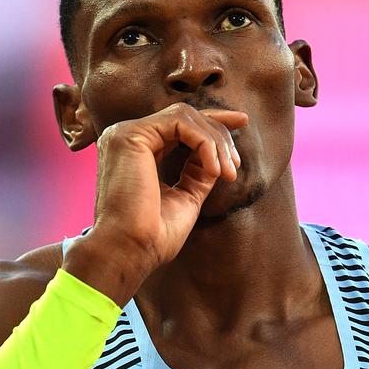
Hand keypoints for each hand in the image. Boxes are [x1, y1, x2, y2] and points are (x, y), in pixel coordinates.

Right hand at [63, 102, 247, 304]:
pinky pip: (180, 123)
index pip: (178, 124)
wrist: (129, 251)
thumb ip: (198, 171)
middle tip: (236, 166)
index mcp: (136, 150)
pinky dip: (205, 143)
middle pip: (185, 116)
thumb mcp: (186, 196)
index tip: (243, 121)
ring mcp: (125, 133)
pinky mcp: (130, 135)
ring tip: (227, 172)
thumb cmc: (153, 235)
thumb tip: (220, 153)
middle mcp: (127, 136)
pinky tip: (214, 169)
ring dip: (215, 142)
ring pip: (185, 116)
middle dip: (219, 134)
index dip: (212, 120)